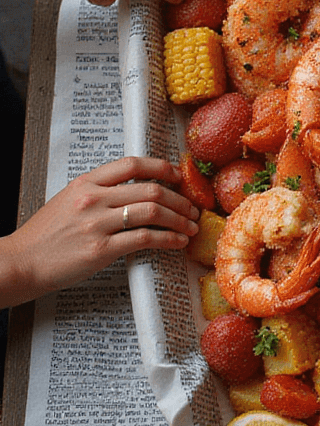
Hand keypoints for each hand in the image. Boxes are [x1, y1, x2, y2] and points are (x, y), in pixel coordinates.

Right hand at [2, 157, 197, 303]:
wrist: (22, 262)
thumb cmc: (44, 235)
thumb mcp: (68, 200)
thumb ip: (98, 192)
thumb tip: (132, 191)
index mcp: (85, 183)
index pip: (132, 164)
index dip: (161, 167)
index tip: (177, 175)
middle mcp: (93, 199)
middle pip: (150, 188)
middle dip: (179, 198)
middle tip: (192, 207)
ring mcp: (97, 224)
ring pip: (153, 212)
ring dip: (179, 219)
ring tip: (190, 226)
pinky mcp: (101, 250)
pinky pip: (145, 239)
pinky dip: (168, 239)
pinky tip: (177, 242)